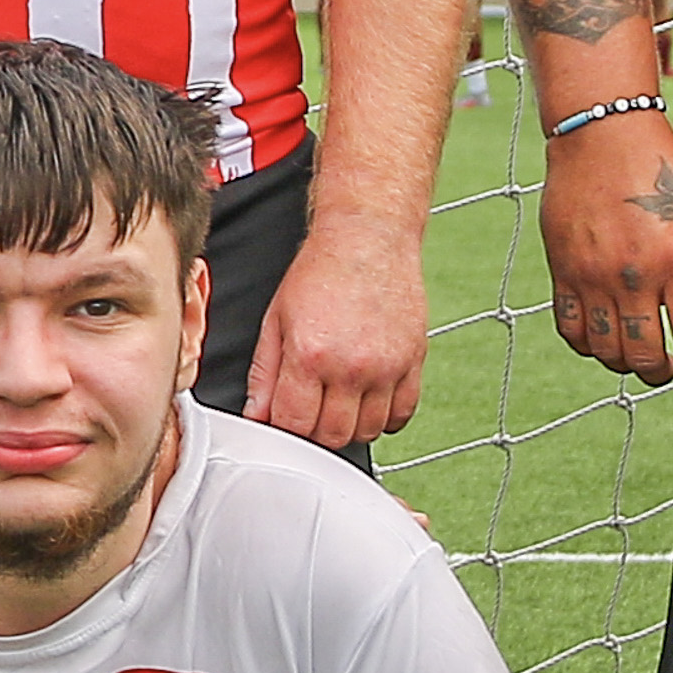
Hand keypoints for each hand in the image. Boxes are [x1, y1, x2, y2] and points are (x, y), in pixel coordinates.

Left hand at [242, 231, 423, 448]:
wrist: (368, 236)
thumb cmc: (321, 270)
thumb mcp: (277, 319)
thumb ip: (265, 373)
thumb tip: (258, 415)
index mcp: (310, 355)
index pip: (295, 425)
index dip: (285, 430)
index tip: (284, 421)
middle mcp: (352, 366)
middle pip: (333, 436)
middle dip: (316, 433)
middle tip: (310, 412)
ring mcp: (387, 366)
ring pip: (369, 430)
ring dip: (351, 426)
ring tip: (339, 402)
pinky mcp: (414, 361)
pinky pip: (403, 414)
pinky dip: (385, 417)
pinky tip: (369, 400)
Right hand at [536, 112, 672, 391]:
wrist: (603, 135)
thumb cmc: (664, 168)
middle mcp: (635, 275)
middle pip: (645, 354)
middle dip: (660, 373)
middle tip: (668, 370)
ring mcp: (594, 275)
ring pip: (605, 348)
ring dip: (624, 363)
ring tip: (636, 355)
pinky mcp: (563, 269)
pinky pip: (570, 328)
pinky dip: (586, 345)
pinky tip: (601, 338)